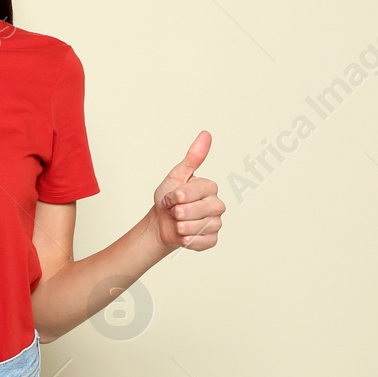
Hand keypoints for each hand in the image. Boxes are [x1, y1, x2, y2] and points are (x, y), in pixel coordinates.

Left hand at [151, 130, 223, 251]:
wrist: (160, 223)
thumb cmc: (168, 199)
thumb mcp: (176, 176)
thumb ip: (193, 158)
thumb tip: (206, 134)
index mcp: (210, 187)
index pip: (197, 190)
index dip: (178, 196)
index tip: (170, 197)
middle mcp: (217, 204)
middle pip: (201, 210)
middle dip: (180, 212)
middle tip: (173, 211)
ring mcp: (216, 222)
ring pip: (200, 227)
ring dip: (181, 227)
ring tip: (177, 223)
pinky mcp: (212, 239)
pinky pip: (203, 242)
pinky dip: (188, 240)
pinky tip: (183, 235)